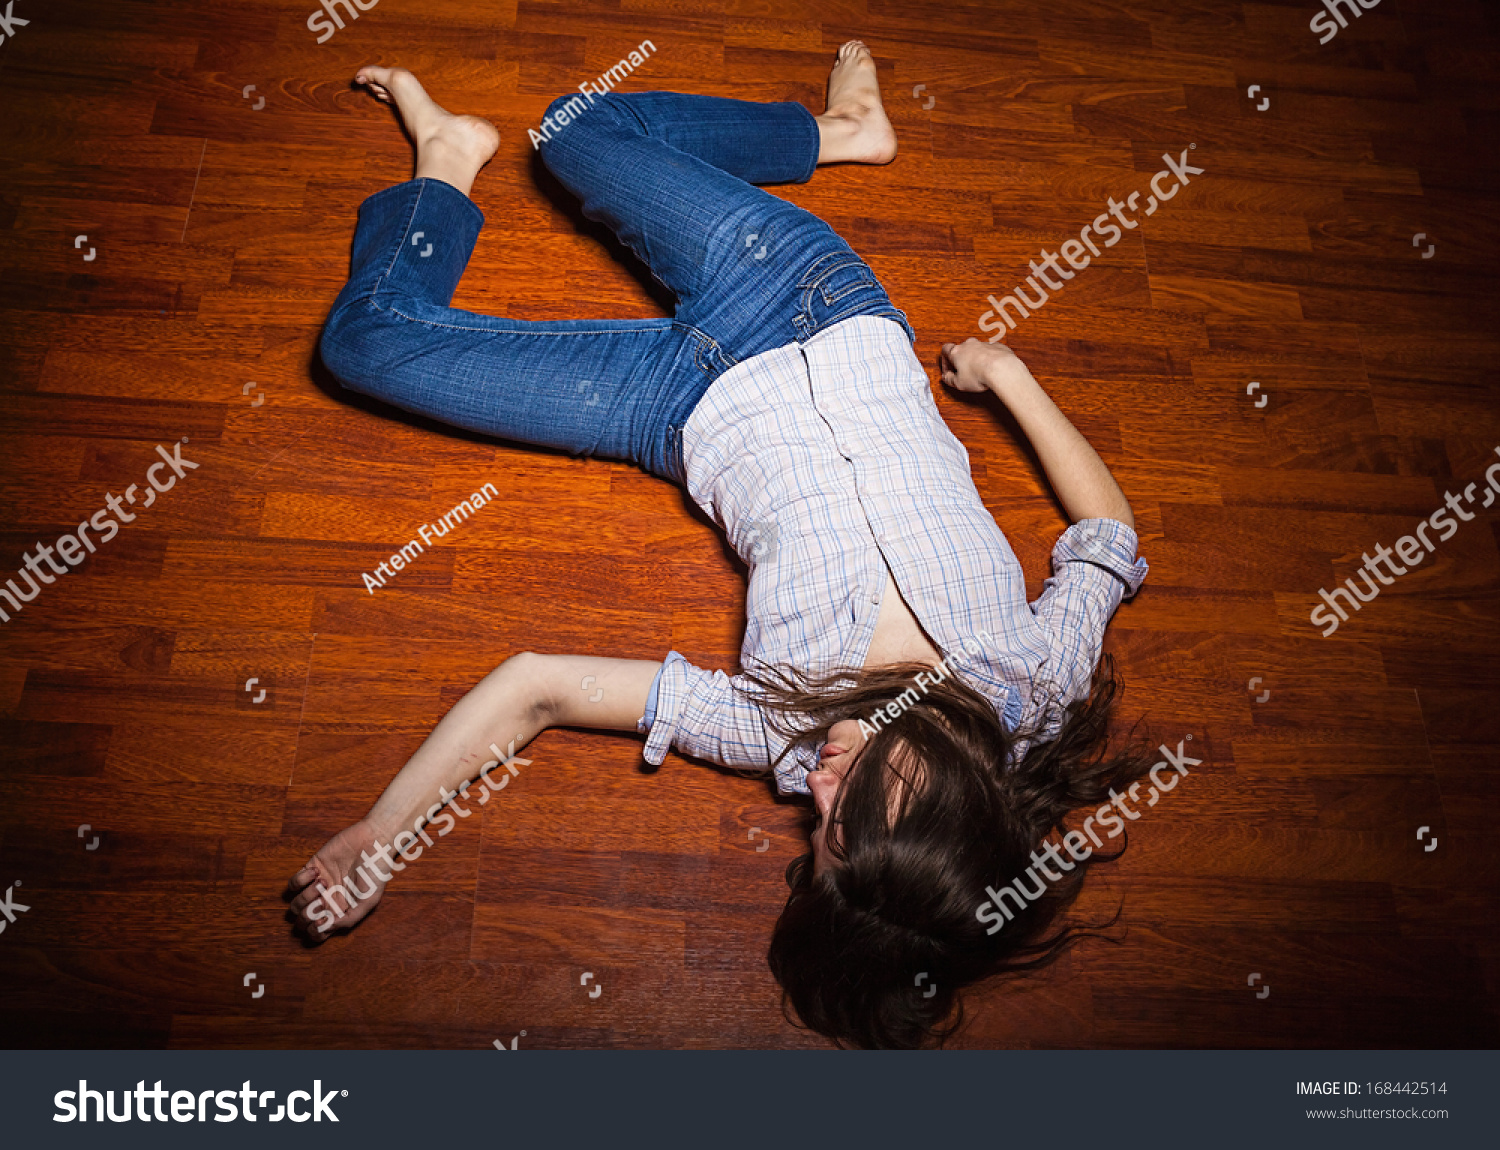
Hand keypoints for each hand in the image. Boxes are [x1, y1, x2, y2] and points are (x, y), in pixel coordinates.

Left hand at [287, 817, 392, 940]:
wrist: (372, 842)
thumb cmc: (375, 872)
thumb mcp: (369, 901)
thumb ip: (348, 919)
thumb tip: (326, 928)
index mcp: (339, 912)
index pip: (318, 933)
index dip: (316, 931)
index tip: (323, 920)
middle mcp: (326, 902)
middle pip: (302, 921)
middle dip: (308, 915)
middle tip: (323, 900)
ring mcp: (316, 887)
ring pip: (295, 905)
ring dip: (306, 897)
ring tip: (323, 882)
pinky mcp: (310, 870)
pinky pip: (293, 884)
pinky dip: (301, 880)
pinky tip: (316, 872)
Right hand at [939, 339, 1027, 394]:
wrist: (1000, 368)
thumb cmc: (979, 375)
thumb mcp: (959, 383)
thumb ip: (950, 379)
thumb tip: (947, 377)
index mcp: (957, 352)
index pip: (946, 350)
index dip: (946, 361)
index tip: (949, 371)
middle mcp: (970, 345)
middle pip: (962, 349)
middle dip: (962, 360)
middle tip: (964, 373)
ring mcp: (984, 344)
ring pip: (977, 350)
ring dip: (976, 359)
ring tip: (980, 372)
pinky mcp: (996, 346)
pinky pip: (990, 351)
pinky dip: (989, 358)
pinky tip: (992, 369)